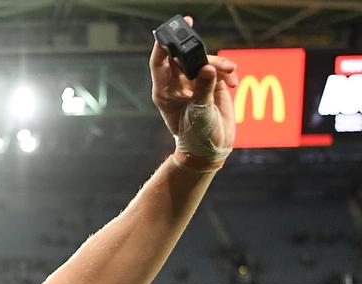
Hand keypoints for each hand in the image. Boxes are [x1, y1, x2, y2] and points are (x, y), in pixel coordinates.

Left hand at [149, 17, 236, 161]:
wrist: (211, 148)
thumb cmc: (196, 134)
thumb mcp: (200, 112)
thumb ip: (203, 89)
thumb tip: (207, 67)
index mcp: (165, 91)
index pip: (160, 63)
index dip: (162, 45)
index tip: (168, 31)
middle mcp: (178, 84)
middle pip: (182, 56)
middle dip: (193, 45)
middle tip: (192, 26)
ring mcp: (194, 83)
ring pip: (203, 61)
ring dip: (218, 63)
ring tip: (231, 72)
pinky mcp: (211, 84)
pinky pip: (219, 69)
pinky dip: (227, 73)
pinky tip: (234, 83)